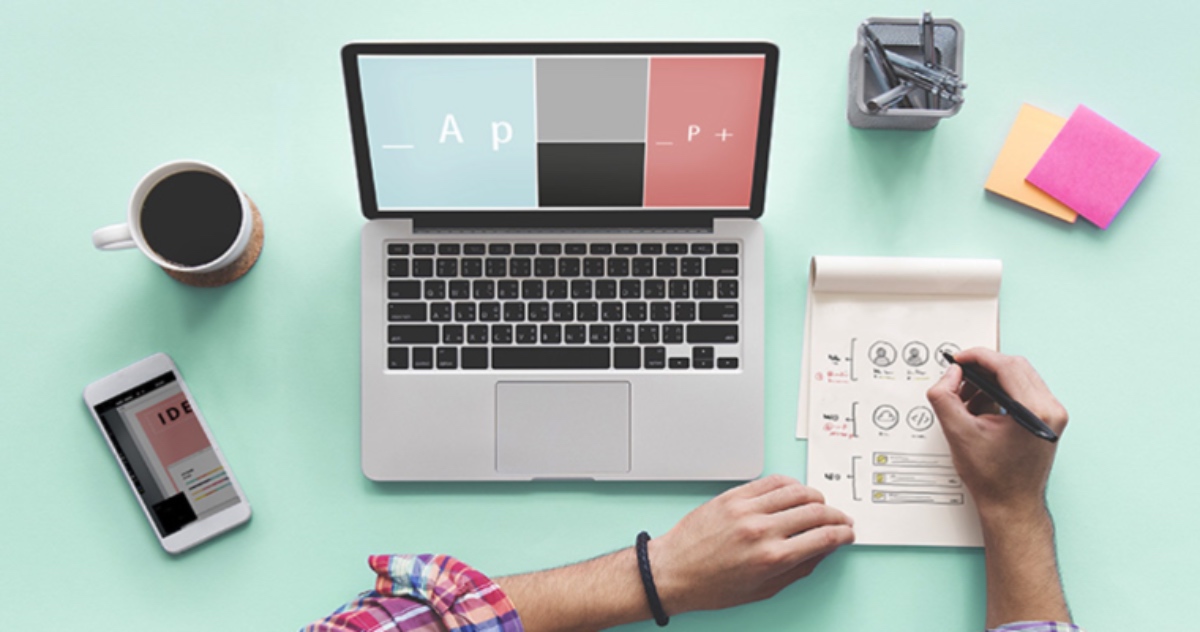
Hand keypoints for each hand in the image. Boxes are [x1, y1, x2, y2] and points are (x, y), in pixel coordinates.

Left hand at [648, 474, 854, 614]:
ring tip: (820, 505)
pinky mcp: (732, 496)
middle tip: (840, 519)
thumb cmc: (712, 586)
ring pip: (796, 491)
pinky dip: (789, 484)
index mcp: (772, 557)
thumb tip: (822, 552)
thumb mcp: (762, 590)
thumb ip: (798, 570)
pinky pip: (770, 481)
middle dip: (835, 515)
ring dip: (816, 496)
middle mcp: (762, 530)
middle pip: (815, 511)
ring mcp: (746, 509)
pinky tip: (794, 492)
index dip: (842, 533)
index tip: (847, 533)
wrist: (673, 572)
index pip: (823, 537)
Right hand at [927, 348, 1068, 519]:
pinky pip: (1023, 390)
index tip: (959, 359)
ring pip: (1019, 377)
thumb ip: (945, 398)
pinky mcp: (1047, 419)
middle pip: (1015, 366)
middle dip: (983, 368)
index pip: (1006, 365)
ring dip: (991, 380)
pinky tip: (981, 406)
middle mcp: (1051, 409)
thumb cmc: (994, 479)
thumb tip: (949, 375)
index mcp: (1035, 410)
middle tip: (960, 376)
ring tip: (968, 398)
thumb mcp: (959, 433)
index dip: (977, 357)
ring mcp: (1052, 414)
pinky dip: (1000, 391)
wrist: (1011, 504)